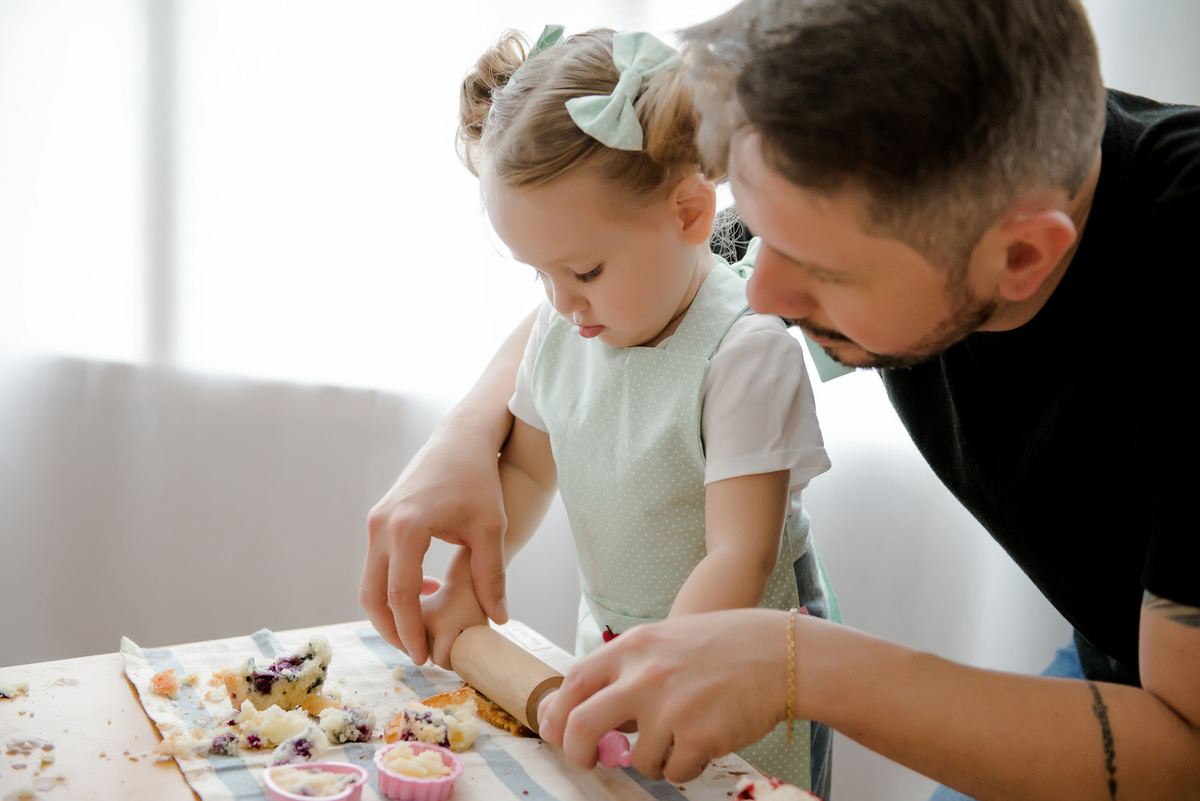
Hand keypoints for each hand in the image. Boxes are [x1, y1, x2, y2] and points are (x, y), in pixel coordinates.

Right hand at [360, 420, 508, 664]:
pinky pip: (376, 565)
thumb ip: (492, 575)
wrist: (460, 439)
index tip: (425, 658)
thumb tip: (498, 619)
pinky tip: (424, 592)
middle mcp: (382, 525)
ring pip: (369, 583)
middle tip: (418, 653)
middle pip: (373, 595)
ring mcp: (375, 521)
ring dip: (389, 611)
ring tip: (419, 630)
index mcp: (408, 528)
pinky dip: (391, 588)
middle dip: (392, 630)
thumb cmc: (479, 479)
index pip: (401, 595)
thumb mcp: (491, 528)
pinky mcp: (378, 519)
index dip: (411, 631)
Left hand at [538, 609, 788, 782]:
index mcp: (633, 647)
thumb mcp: (666, 640)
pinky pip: (674, 771)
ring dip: (654, 758)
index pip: (573, 682)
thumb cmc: (724, 646)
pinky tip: (706, 739)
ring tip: (682, 735)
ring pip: (636, 758)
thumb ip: (628, 669)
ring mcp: (670, 708)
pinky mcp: (698, 737)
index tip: (557, 730)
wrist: (780, 655)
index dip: (557, 713)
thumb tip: (587, 707)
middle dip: (578, 751)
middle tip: (589, 759)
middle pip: (582, 725)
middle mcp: (644, 676)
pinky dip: (686, 764)